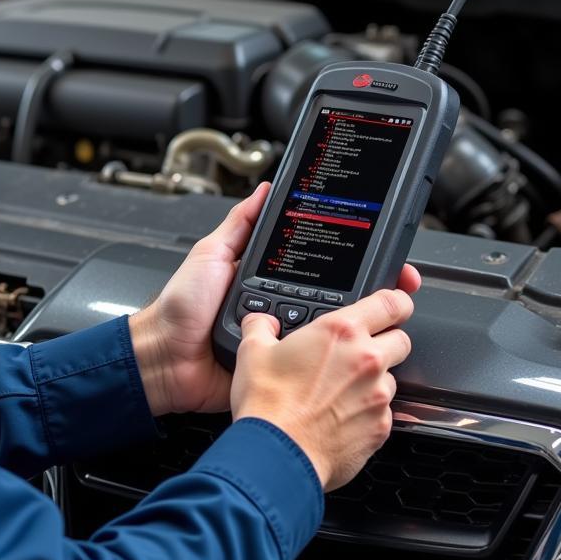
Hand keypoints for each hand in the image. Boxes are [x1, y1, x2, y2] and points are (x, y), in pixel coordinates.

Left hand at [127, 181, 420, 417]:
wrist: (163, 358)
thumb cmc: (179, 307)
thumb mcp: (211, 253)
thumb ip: (240, 223)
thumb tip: (266, 189)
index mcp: (268, 280)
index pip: (318, 266)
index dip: (348, 260)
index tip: (379, 252)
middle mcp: (281, 309)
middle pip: (335, 300)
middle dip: (368, 293)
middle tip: (397, 285)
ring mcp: (283, 340)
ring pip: (330, 333)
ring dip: (354, 326)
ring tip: (384, 313)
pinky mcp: (279, 369)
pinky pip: (311, 365)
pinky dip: (330, 360)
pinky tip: (350, 350)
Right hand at [231, 287, 416, 491]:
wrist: (277, 453)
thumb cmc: (268, 403)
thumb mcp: (252, 351)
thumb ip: (261, 327)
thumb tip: (262, 322)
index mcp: (341, 332)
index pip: (392, 303)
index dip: (397, 300)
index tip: (393, 304)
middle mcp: (367, 360)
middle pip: (401, 339)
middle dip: (387, 341)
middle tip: (359, 352)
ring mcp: (378, 396)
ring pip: (392, 379)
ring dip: (374, 381)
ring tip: (341, 392)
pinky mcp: (381, 428)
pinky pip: (384, 413)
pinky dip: (368, 413)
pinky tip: (341, 418)